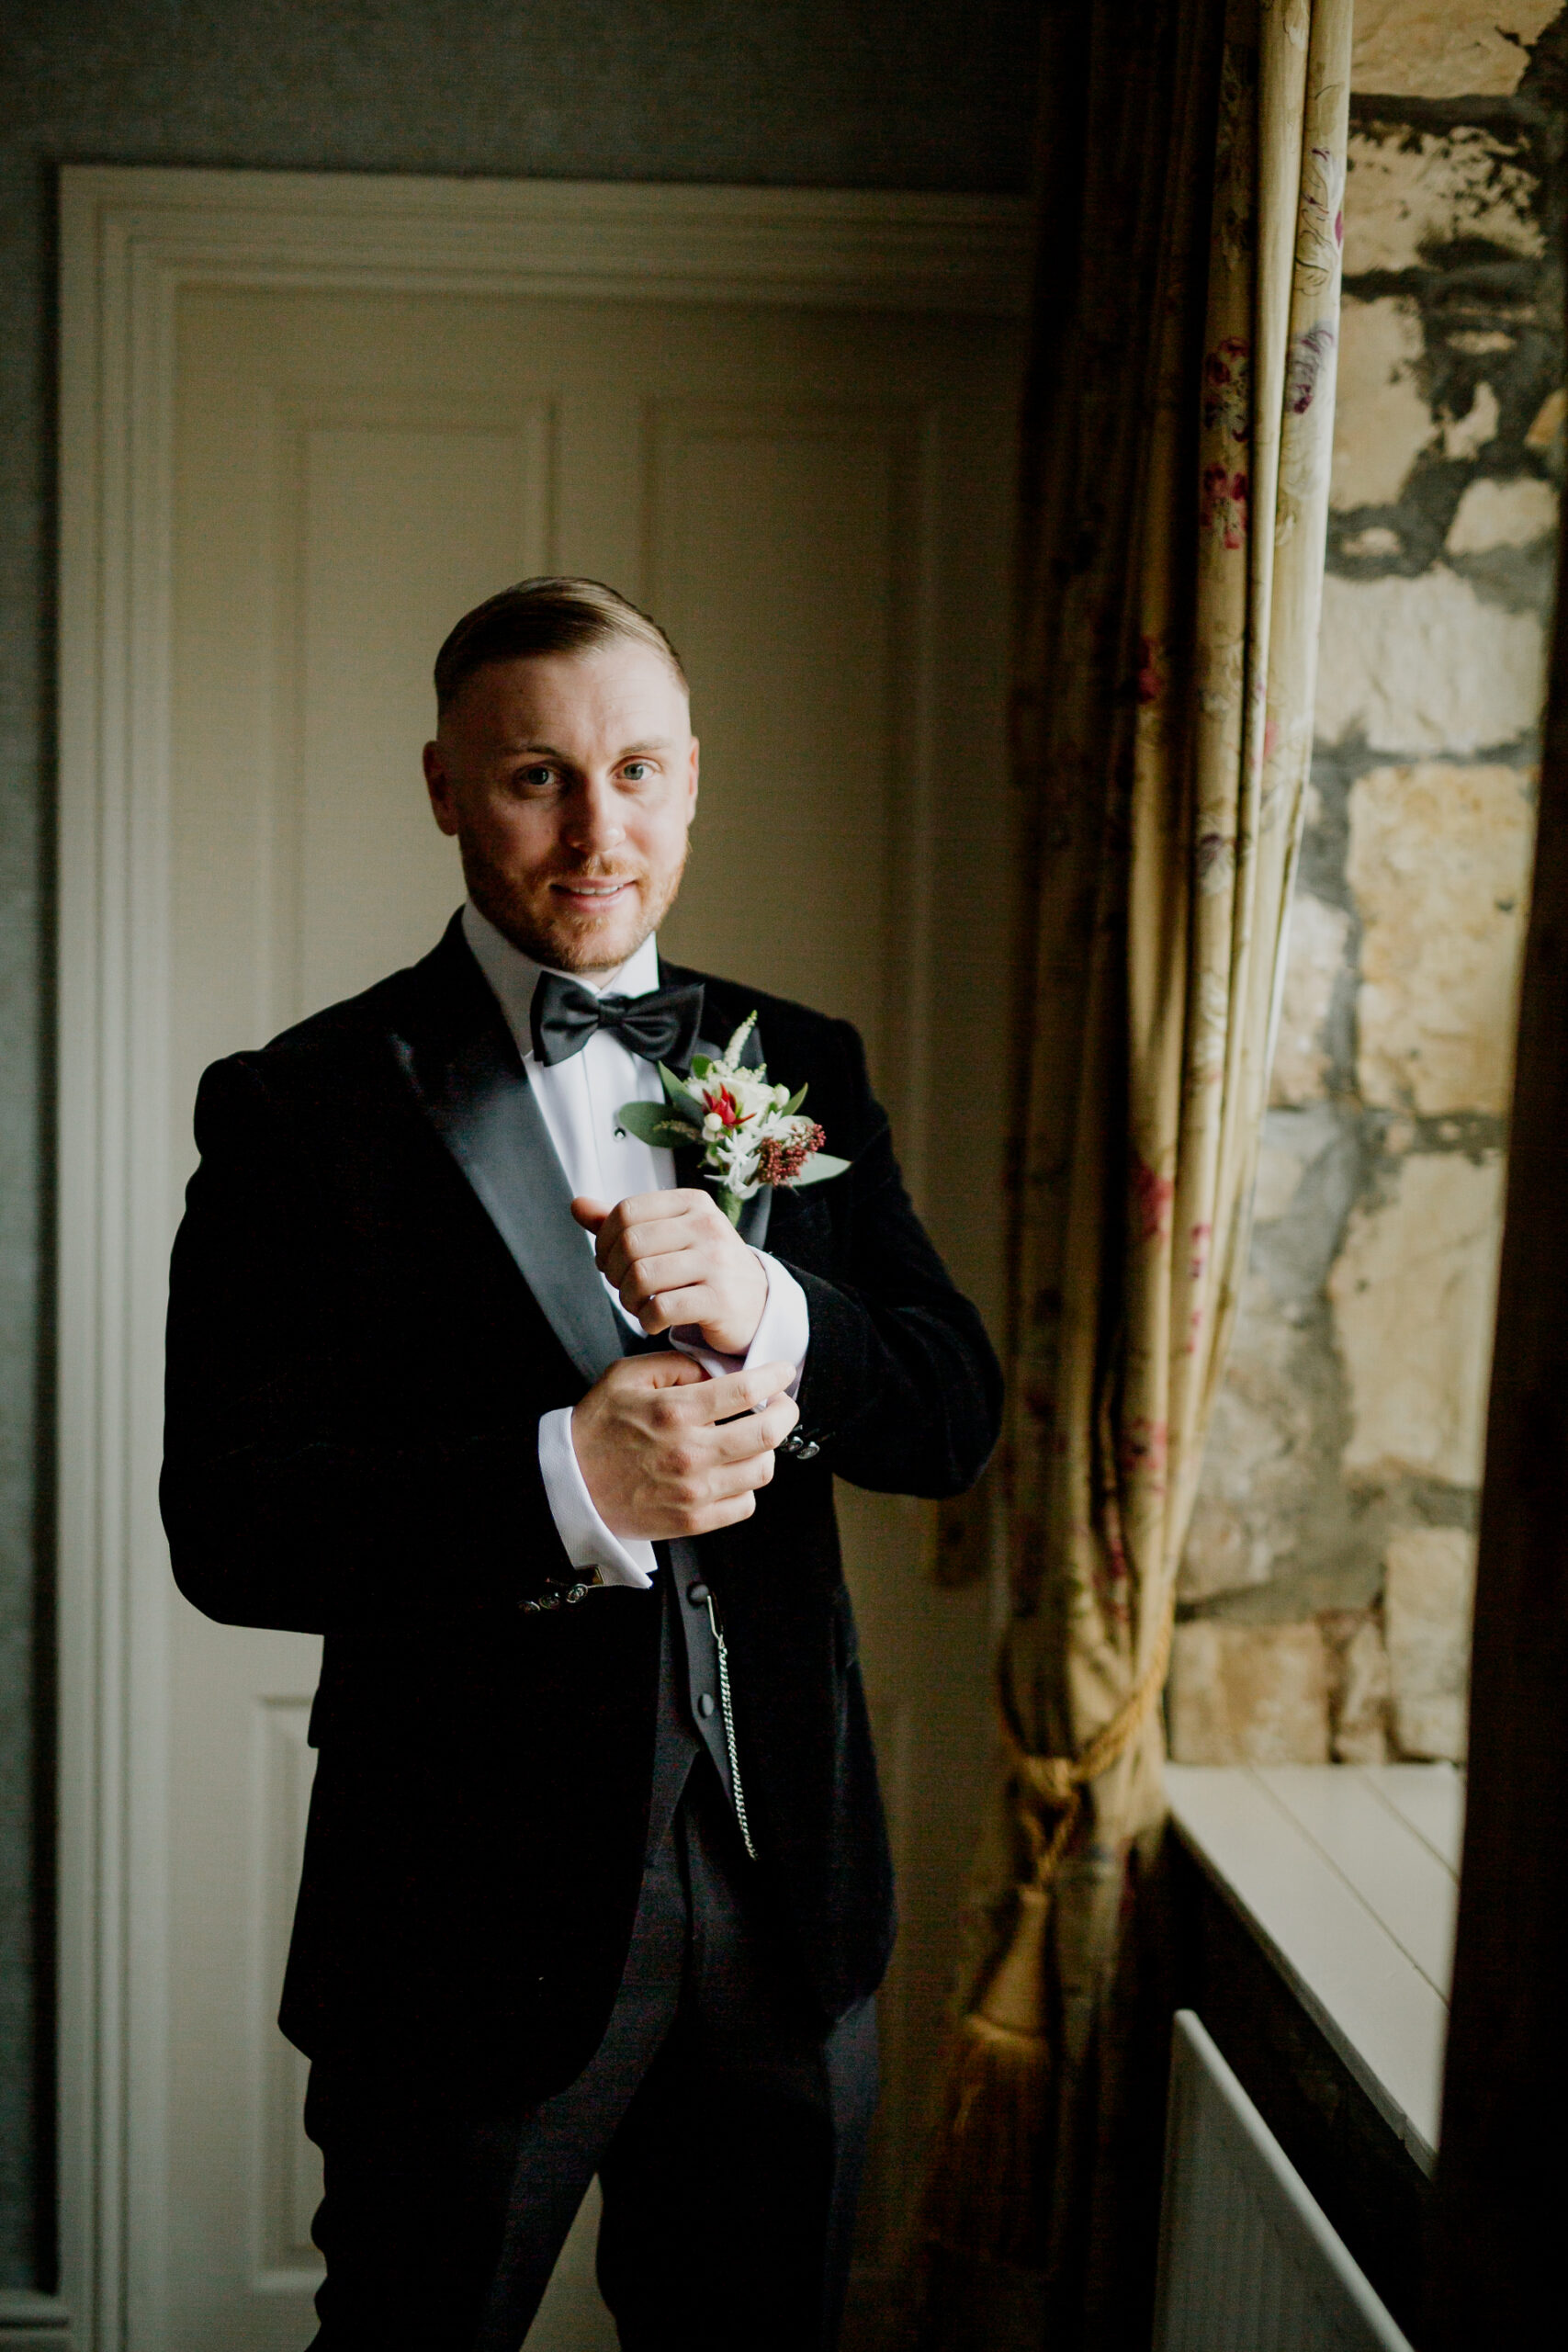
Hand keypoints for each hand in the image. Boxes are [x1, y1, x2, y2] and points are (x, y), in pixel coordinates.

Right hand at [571, 1354, 799, 1539]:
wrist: (567, 1486)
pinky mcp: (693, 1521)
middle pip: (768, 1432)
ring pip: (762, 1469)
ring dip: (767, 1450)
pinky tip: (734, 1471)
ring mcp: (695, 1492)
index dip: (775, 1377)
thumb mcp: (625, 1377)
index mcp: (675, 1412)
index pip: (746, 1390)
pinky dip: (748, 1486)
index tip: (782, 1372)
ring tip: (754, 1439)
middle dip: (786, 1412)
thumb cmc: (595, 1429)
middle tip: (782, 1405)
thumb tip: (716, 1371)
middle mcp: (691, 1453)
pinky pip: (745, 1505)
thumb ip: (675, 1365)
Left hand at [572, 1190, 768, 1354]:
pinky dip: (647, 1320)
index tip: (609, 1262)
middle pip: (630, 1244)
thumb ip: (623, 1223)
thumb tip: (577, 1205)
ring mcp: (717, 1262)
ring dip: (628, 1299)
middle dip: (614, 1273)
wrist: (756, 1304)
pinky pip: (662, 1309)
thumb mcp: (669, 1237)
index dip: (605, 1241)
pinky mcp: (720, 1300)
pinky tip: (654, 1322)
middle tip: (623, 1288)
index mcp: (692, 1203)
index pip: (626, 1212)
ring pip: (642, 1276)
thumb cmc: (704, 1268)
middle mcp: (707, 1226)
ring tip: (637, 1305)